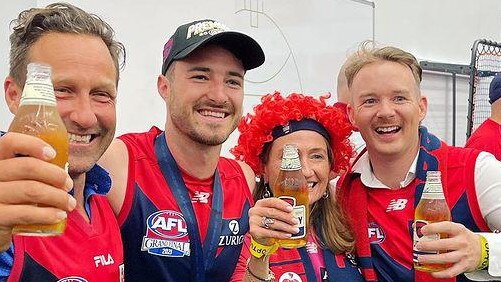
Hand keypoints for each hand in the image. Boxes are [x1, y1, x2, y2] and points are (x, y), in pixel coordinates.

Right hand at [0, 133, 74, 250]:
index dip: (33, 145)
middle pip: (28, 166)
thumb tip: (63, 169)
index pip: (10, 142)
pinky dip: (48, 214)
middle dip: (55, 175)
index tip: (53, 154)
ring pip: (31, 190)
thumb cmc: (11, 201)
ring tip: (69, 203)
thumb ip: (30, 170)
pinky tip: (59, 215)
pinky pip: (26, 213)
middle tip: (68, 185)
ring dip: (58, 196)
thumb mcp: (16, 179)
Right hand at [248, 197, 298, 244]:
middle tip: (296, 221)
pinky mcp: (254, 231)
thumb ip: (282, 212)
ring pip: (273, 223)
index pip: (272, 201)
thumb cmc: (268, 221)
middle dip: (286, 217)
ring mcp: (253, 221)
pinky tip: (288, 235)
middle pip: (273, 212)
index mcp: (260, 203)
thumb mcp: (274, 214)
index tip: (291, 209)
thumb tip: (294, 214)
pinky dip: (281, 234)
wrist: (260, 235)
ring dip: (286, 227)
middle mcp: (255, 211)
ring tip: (295, 230)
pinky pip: (270, 233)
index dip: (282, 205)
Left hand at [415, 221, 480, 277]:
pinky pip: (451, 272)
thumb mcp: (455, 229)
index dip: (433, 228)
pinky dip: (440, 273)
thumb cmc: (463, 237)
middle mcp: (462, 242)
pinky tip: (432, 271)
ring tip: (421, 258)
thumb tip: (416, 225)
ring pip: (445, 259)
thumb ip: (439, 227)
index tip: (423, 230)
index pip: (446, 227)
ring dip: (431, 259)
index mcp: (459, 230)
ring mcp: (463, 255)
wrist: (482, 249)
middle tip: (419, 246)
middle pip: (443, 245)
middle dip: (429, 246)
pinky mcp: (464, 266)